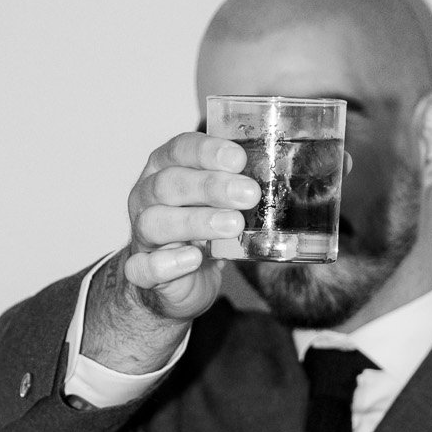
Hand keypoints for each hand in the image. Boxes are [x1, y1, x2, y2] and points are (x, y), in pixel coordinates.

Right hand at [80, 133, 256, 375]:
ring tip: (232, 225)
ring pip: (155, 222)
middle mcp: (148, 196)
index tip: (239, 159)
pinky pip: (145, 267)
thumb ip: (241, 186)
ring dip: (195, 221)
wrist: (180, 282)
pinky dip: (167, 263)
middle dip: (210, 186)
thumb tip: (290, 177)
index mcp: (166, 168)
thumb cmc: (204, 230)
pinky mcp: (143, 270)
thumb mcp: (222, 201)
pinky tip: (194, 258)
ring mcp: (141, 233)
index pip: (180, 149)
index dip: (207, 151)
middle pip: (169, 184)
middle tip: (249, 194)